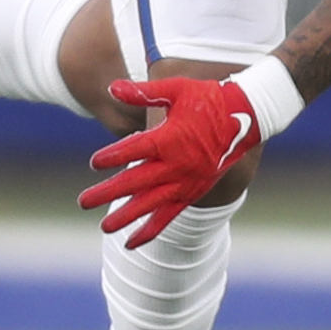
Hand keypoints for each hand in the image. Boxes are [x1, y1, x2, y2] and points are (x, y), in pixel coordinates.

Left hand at [79, 76, 263, 247]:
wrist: (248, 117)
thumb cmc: (209, 98)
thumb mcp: (177, 89)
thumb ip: (144, 91)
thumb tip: (112, 87)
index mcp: (172, 138)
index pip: (136, 150)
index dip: (114, 157)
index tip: (94, 163)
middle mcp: (178, 165)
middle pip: (137, 181)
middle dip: (108, 193)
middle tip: (82, 202)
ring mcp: (187, 182)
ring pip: (152, 204)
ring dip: (127, 216)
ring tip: (103, 227)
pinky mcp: (193, 192)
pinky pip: (170, 215)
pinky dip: (151, 229)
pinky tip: (131, 242)